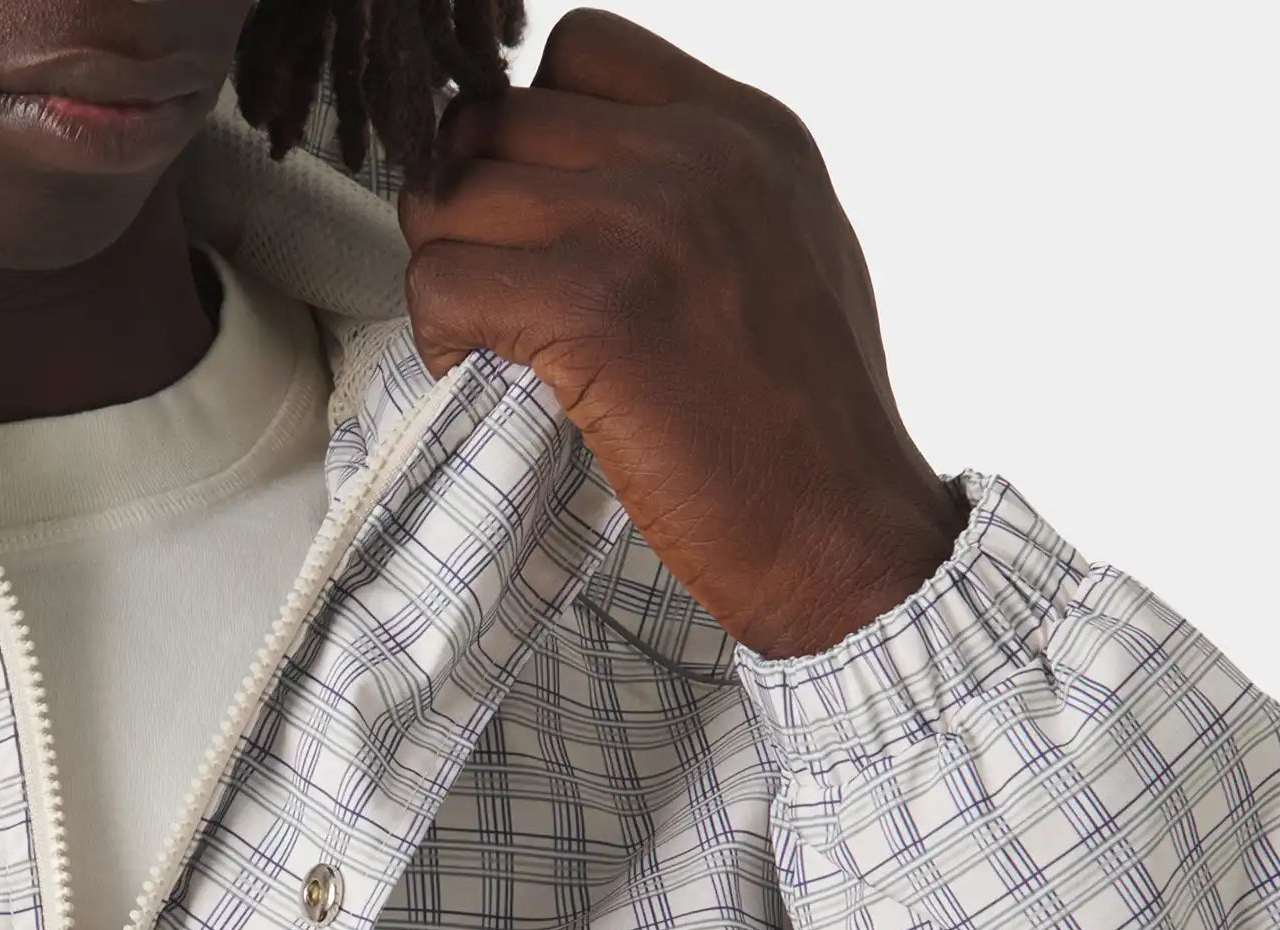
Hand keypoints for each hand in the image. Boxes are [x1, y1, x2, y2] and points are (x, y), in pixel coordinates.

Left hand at [401, 10, 969, 657]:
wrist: (843, 527)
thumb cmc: (809, 424)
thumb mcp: (785, 249)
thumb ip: (701, 190)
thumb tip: (592, 183)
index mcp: (744, 128)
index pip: (578, 51)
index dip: (525, 127)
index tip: (527, 210)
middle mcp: (694, 151)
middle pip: (495, 118)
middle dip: (463, 200)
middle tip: (480, 281)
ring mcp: (644, 221)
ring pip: (453, 195)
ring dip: (442, 266)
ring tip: (477, 332)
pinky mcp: (596, 308)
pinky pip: (444, 281)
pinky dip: (436, 332)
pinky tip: (471, 369)